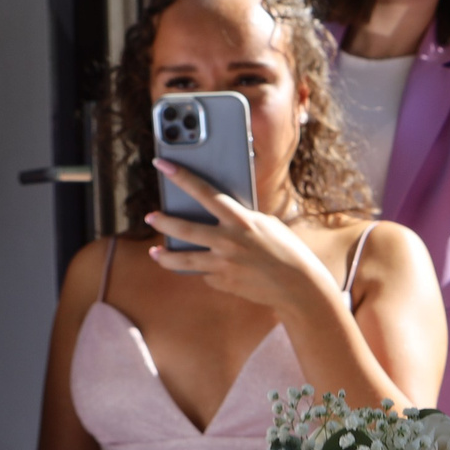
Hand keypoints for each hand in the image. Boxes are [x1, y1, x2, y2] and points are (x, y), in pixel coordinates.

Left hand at [145, 160, 345, 320]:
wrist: (298, 286)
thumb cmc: (286, 250)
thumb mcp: (266, 225)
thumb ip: (240, 220)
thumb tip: (216, 218)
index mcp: (242, 220)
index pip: (205, 193)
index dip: (182, 177)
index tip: (162, 164)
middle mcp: (229, 241)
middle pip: (184, 228)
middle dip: (163, 221)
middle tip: (150, 217)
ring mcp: (223, 264)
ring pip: (182, 259)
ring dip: (165, 255)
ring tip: (156, 251)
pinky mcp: (223, 282)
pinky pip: (206, 274)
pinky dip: (208, 270)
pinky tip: (215, 270)